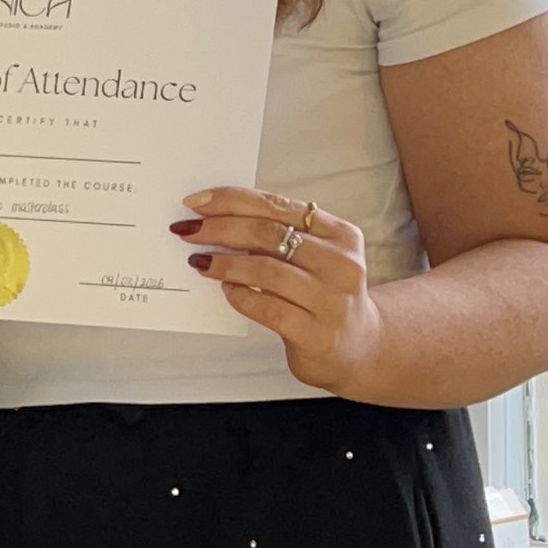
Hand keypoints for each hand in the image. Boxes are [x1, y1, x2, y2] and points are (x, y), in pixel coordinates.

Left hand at [175, 189, 381, 395]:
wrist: (359, 347)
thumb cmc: (324, 295)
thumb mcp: (315, 257)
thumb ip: (280, 236)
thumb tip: (217, 219)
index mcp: (340, 233)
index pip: (276, 206)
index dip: (231, 200)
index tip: (196, 203)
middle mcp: (341, 263)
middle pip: (269, 234)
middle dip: (220, 229)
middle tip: (188, 231)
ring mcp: (332, 300)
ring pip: (266, 270)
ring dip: (226, 263)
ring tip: (201, 261)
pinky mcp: (316, 333)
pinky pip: (268, 308)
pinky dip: (240, 296)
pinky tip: (226, 290)